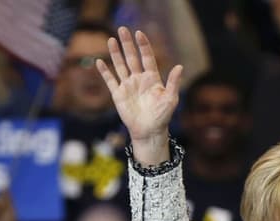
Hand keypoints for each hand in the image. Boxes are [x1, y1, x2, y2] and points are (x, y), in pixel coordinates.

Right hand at [97, 28, 182, 150]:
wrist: (149, 131)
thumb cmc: (162, 116)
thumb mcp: (171, 99)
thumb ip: (173, 82)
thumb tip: (180, 67)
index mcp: (152, 78)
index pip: (147, 57)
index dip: (143, 45)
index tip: (139, 33)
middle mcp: (139, 79)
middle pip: (132, 58)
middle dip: (127, 44)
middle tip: (122, 29)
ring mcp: (128, 86)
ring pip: (120, 65)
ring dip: (115, 53)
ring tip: (111, 39)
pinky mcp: (118, 95)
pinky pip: (110, 80)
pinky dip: (105, 71)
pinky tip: (100, 61)